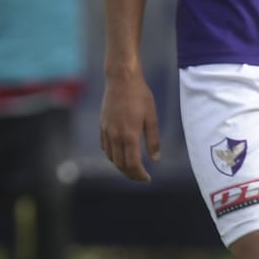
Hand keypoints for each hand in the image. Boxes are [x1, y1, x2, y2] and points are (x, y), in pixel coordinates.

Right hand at [98, 68, 159, 182]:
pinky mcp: (102, 125)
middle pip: (120, 164)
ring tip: (131, 168)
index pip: (133, 164)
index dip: (140, 175)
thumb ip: (153, 140)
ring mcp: (107, 131)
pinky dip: (112, 156)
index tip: (147, 179)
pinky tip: (119, 154)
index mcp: (130, 135)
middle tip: (141, 177)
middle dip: (131, 174)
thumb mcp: (152, 117)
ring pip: (111, 158)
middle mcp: (116, 136)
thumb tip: (155, 159)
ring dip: (121, 166)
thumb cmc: (140, 96)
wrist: (121, 79)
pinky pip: (105, 147)